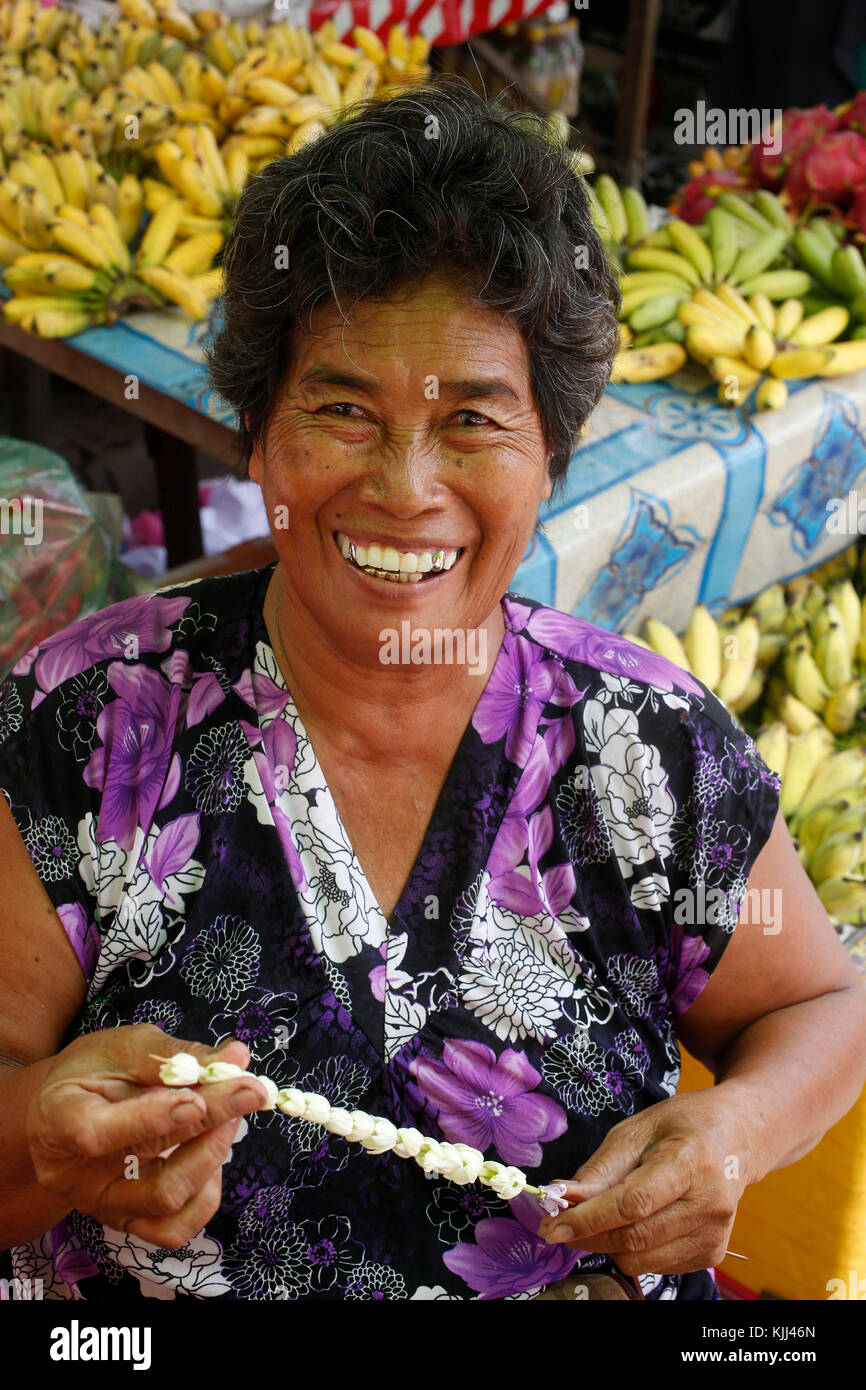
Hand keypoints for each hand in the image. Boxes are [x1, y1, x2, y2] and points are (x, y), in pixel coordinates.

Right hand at [27, 1024, 269, 1249]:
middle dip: (210, 1123)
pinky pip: (174, 1229)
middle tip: (250, 1090)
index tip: (197, 1100)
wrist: (66, 1111)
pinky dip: (205, 1194)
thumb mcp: (123, 1047)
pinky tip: (209, 1155)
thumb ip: (176, 1054)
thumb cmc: (93, 1072)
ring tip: (229, 1116)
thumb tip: (237, 1057)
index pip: (97, 1132)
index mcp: (59, 1118)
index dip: (149, 1119)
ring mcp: (101, 1204)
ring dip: (212, 1154)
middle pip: (148, 1162)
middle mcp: (75, 1174)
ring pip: (166, 1200)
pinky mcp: (126, 1222)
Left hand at [537, 1088, 750, 1276]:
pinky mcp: (713, 1252)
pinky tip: (635, 1222)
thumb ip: (602, 1167)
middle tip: (560, 1222)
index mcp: (690, 1161)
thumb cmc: (684, 1126)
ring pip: (640, 1259)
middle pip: (634, 1236)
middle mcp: (709, 1202)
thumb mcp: (638, 1128)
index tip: (551, 1226)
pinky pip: (655, 1265)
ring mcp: (715, 1232)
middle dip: (588, 1234)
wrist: (738, 1137)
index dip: (588, 1219)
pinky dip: (633, 1250)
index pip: (633, 1203)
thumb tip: (564, 1196)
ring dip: (607, 1244)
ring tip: (601, 1216)